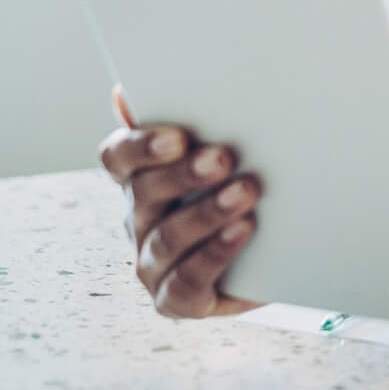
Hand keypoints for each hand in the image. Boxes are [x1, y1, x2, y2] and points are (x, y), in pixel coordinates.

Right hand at [96, 85, 264, 318]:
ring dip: (206, 214)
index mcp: (140, 179)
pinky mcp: (176, 300)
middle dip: (183, 174)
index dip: (140, 146)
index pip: (116, 157)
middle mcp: (138, 221)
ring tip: (247, 192)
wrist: (272, 253)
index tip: (180, 134)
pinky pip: (185, 283)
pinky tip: (243, 231)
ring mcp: (152, 264)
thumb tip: (130, 89)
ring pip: (166, 239)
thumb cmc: (235, 187)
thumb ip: (191, 116)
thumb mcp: (218, 150)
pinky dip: (214, 255)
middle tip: (224, 157)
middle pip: (143, 193)